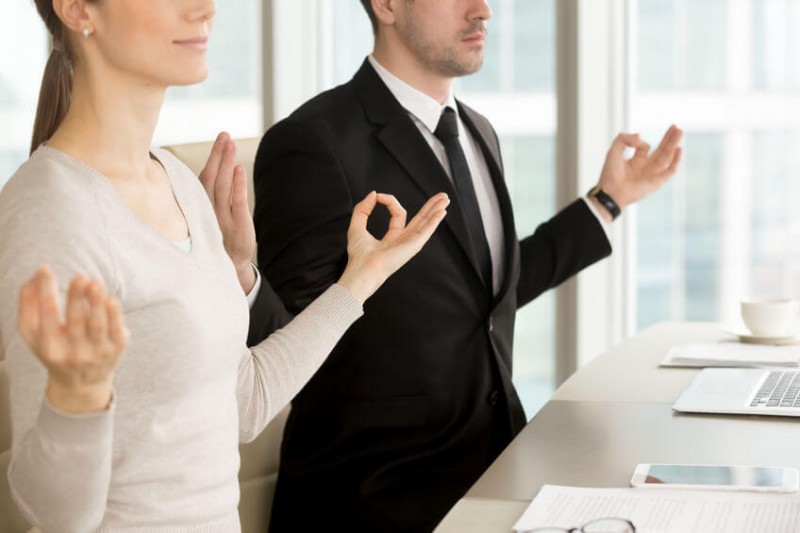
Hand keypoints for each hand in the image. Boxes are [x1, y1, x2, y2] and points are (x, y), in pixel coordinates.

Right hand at [17, 265, 128, 412]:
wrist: (80, 384)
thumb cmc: (54, 348)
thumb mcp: (33, 333)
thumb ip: (29, 303)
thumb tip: (38, 273)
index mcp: (49, 347)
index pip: (47, 316)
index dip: (45, 292)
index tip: (45, 270)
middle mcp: (73, 353)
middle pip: (75, 322)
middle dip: (77, 299)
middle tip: (79, 277)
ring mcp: (97, 352)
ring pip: (98, 326)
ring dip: (97, 303)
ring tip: (95, 283)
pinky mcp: (116, 349)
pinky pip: (116, 330)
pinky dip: (115, 315)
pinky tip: (111, 299)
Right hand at [199, 132, 256, 292]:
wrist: (228, 269)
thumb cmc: (217, 240)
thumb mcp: (209, 219)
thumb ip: (210, 197)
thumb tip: (212, 172)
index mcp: (201, 206)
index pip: (205, 177)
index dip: (213, 157)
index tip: (221, 137)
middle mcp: (209, 209)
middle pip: (212, 177)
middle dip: (219, 155)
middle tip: (225, 135)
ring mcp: (222, 217)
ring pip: (222, 186)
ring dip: (226, 164)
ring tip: (230, 144)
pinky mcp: (237, 226)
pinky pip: (236, 202)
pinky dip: (237, 186)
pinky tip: (239, 169)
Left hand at [337, 192, 449, 302]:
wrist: (362, 271)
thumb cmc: (358, 256)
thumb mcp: (357, 226)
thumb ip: (363, 209)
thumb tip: (374, 194)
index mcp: (393, 237)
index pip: (398, 213)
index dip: (389, 201)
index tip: (377, 197)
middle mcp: (404, 240)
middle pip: (421, 219)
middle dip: (431, 207)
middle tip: (441, 195)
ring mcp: (410, 244)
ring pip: (426, 223)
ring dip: (436, 210)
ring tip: (446, 199)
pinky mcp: (413, 246)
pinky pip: (426, 231)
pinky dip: (434, 221)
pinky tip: (442, 212)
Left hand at [596, 124, 683, 213]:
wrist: (612, 191)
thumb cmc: (610, 173)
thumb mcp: (614, 150)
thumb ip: (624, 138)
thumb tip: (640, 135)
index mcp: (635, 162)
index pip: (645, 147)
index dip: (640, 142)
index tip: (636, 140)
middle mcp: (646, 167)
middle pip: (661, 150)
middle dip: (669, 139)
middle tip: (676, 127)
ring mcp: (653, 174)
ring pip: (667, 156)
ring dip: (674, 144)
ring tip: (680, 131)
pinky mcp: (658, 182)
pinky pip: (670, 170)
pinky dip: (676, 160)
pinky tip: (679, 149)